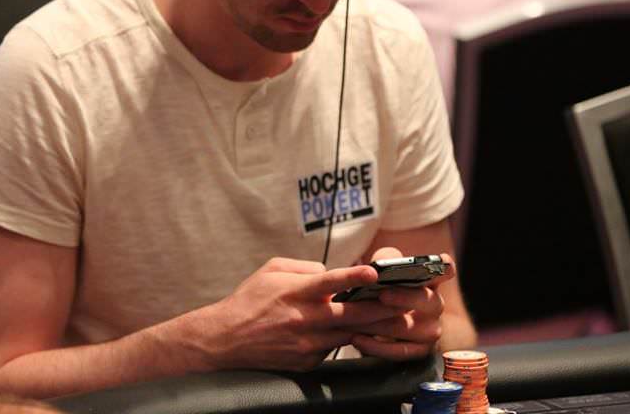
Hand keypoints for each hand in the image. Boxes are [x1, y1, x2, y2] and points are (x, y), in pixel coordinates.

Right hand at [201, 258, 403, 371]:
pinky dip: (342, 338)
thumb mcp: (272, 269)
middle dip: (380, 308)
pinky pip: (333, 348)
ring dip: (371, 326)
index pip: (329, 282)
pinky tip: (353, 332)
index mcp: (296, 293)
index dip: (352, 276)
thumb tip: (331, 272)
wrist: (226, 339)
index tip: (373, 272)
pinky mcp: (308, 362)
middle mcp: (304, 320)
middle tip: (403, 302)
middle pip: (351, 315)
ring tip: (392, 318)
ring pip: (349, 335)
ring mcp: (307, 344)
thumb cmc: (249, 300)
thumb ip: (305, 267)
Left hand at [351, 248, 455, 360]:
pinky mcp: (418, 351)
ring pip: (411, 329)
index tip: (441, 263)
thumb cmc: (379, 288)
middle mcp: (434, 305)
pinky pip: (399, 352)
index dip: (444, 268)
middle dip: (405, 297)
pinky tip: (357, 338)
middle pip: (429, 300)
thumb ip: (385, 260)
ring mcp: (430, 330)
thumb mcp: (382, 269)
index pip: (445, 271)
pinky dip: (376, 347)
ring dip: (382, 325)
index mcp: (430, 281)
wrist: (369, 320)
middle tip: (383, 295)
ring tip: (358, 319)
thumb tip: (383, 264)